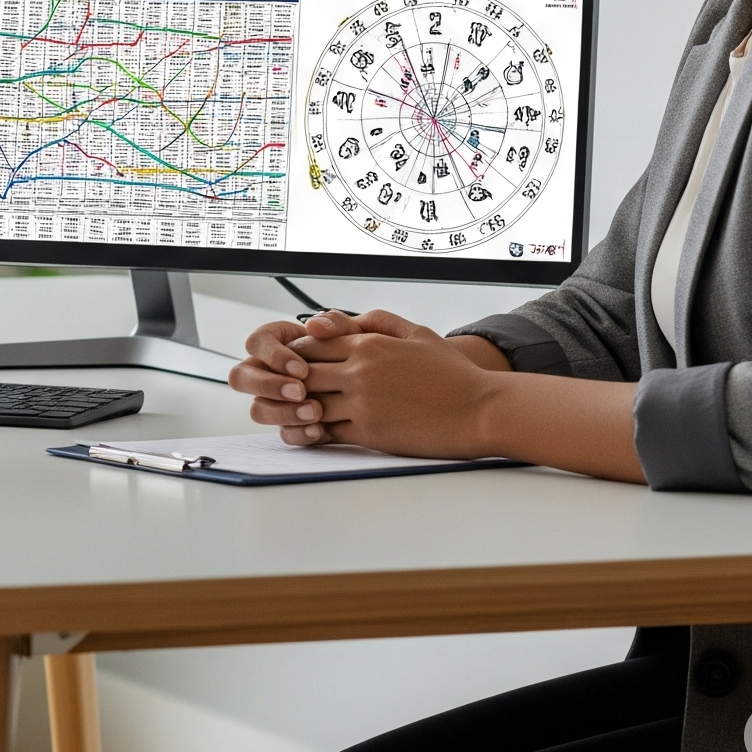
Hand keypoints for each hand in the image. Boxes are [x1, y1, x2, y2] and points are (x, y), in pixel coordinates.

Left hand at [229, 308, 505, 446]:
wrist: (480, 409)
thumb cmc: (452, 373)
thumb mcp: (417, 333)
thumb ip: (380, 321)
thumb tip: (352, 319)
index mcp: (369, 344)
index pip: (315, 341)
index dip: (296, 350)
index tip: (289, 359)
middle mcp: (360, 370)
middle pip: (304, 370)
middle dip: (285, 378)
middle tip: (271, 386)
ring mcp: (363, 402)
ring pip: (310, 401)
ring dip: (292, 406)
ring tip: (278, 410)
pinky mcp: (370, 431)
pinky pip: (328, 431)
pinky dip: (311, 431)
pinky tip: (303, 432)